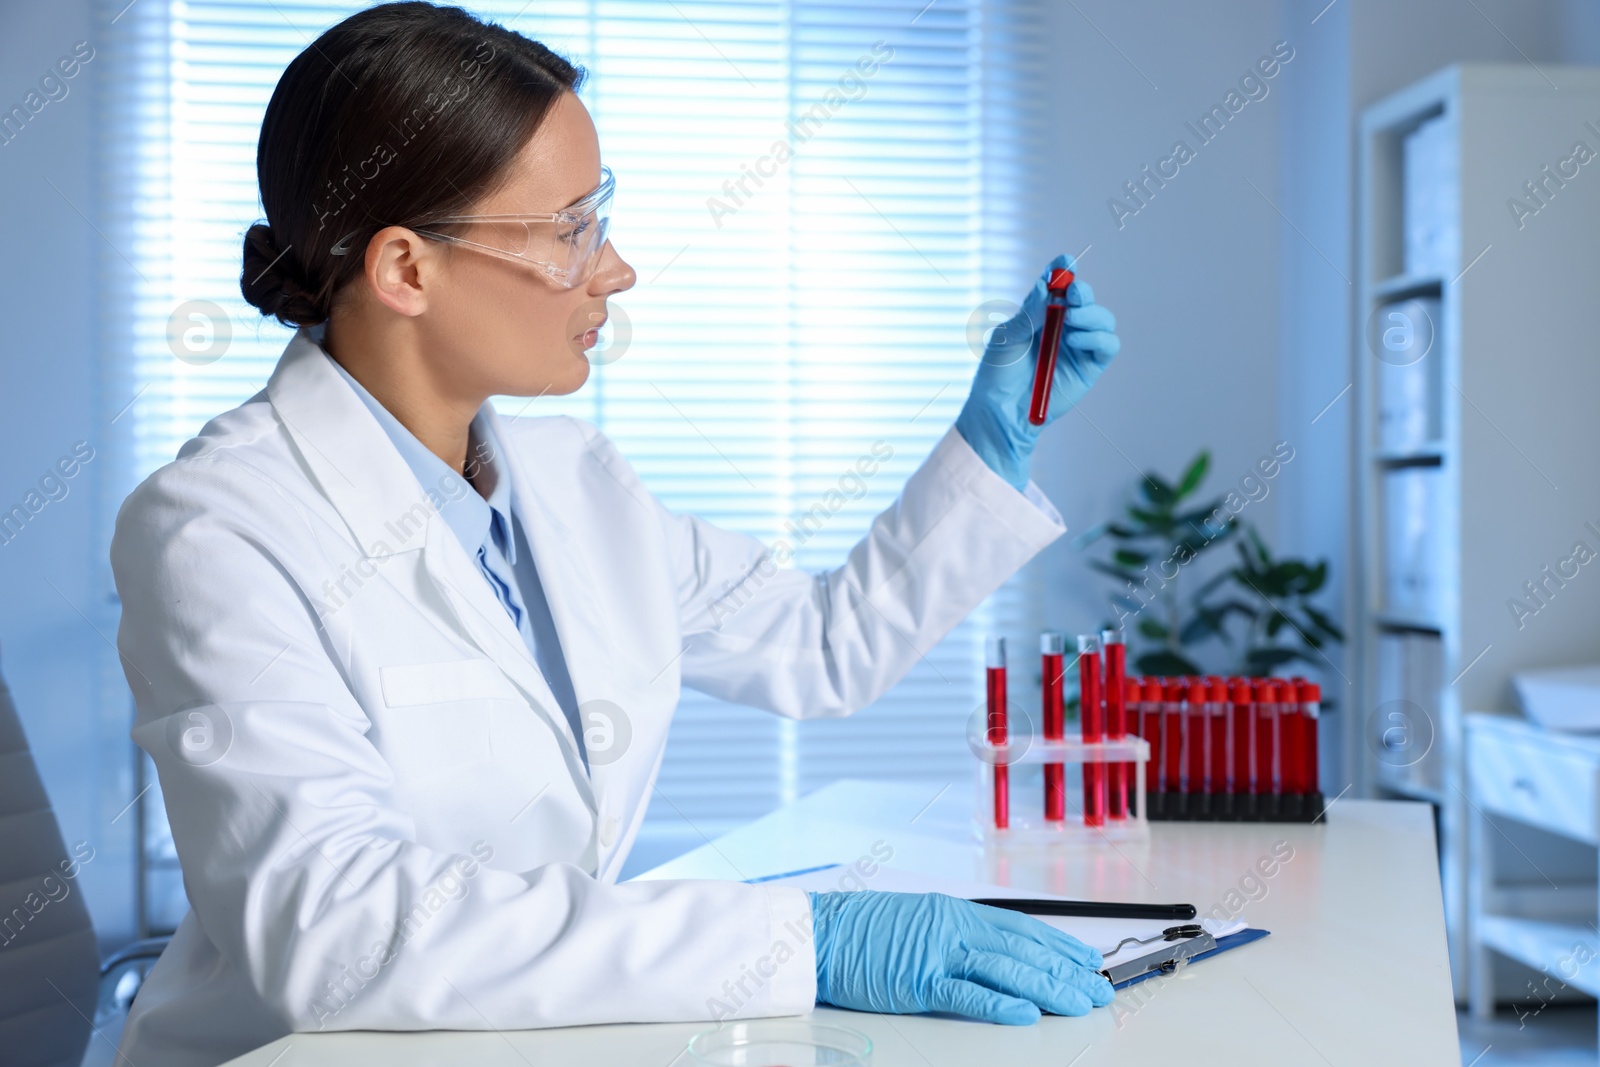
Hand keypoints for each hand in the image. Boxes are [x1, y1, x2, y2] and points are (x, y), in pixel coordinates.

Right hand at [810, 890, 1113, 1024]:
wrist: (822, 933)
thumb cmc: (866, 931)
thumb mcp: (920, 919)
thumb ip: (958, 933)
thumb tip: (996, 951)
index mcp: (957, 912)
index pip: (1023, 929)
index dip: (1060, 946)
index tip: (1088, 961)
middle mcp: (955, 927)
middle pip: (1024, 951)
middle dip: (1066, 972)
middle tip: (1099, 990)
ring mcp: (938, 953)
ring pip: (1007, 970)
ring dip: (1048, 988)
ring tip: (1078, 1003)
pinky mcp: (919, 981)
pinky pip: (967, 993)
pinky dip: (1000, 1003)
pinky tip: (1027, 1013)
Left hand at [954, 253, 1120, 489]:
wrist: (1001, 414)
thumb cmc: (997, 376)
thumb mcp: (1007, 339)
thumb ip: (1029, 313)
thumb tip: (1048, 286)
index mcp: (1039, 313)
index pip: (1057, 284)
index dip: (1063, 270)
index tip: (1065, 262)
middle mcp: (1062, 326)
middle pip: (1084, 298)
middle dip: (1081, 292)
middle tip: (1071, 294)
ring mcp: (1078, 346)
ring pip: (1102, 319)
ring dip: (1091, 314)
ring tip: (1069, 322)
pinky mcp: (1090, 367)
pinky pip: (1107, 345)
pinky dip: (1098, 336)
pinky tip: (1076, 339)